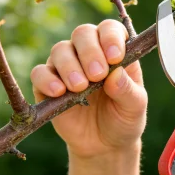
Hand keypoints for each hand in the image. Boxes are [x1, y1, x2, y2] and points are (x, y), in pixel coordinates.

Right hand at [29, 19, 147, 158]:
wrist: (104, 145)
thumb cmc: (124, 119)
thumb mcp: (134, 107)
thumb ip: (128, 90)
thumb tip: (115, 74)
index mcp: (114, 51)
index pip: (109, 29)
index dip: (110, 38)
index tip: (114, 57)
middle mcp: (89, 53)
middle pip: (82, 33)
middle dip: (89, 51)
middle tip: (97, 75)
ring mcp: (67, 66)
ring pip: (60, 50)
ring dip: (69, 66)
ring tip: (79, 87)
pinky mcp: (47, 84)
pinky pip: (39, 73)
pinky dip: (46, 79)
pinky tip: (59, 91)